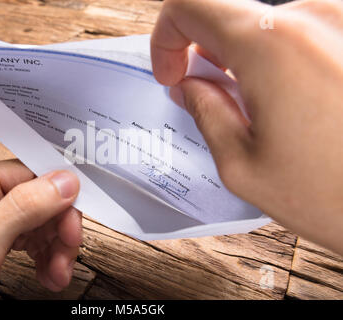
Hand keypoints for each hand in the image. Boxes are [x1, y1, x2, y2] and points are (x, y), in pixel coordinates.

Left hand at [0, 160, 81, 298]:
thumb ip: (23, 208)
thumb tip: (64, 181)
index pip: (33, 174)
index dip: (60, 197)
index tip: (74, 222)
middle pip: (45, 200)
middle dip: (60, 230)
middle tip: (67, 253)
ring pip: (46, 222)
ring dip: (58, 248)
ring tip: (58, 273)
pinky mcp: (3, 239)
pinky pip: (38, 240)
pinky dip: (50, 258)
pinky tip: (49, 273)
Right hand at [151, 0, 342, 253]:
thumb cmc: (337, 197)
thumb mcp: (242, 165)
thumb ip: (205, 111)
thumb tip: (190, 84)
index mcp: (270, 44)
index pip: (190, 3)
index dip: (166, 36)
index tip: (172, 73)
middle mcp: (314, 16)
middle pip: (231, 16)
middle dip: (207, 55)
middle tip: (212, 99)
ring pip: (268, 26)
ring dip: (247, 61)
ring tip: (262, 112)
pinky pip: (304, 35)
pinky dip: (282, 61)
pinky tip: (297, 106)